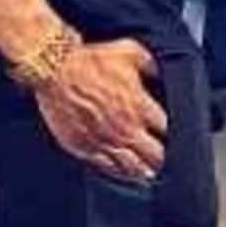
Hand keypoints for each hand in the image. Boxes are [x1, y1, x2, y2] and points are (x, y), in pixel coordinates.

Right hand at [34, 35, 168, 183]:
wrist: (54, 70)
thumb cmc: (89, 61)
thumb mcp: (129, 51)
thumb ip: (151, 65)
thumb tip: (161, 73)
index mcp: (140, 107)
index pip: (167, 130)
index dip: (171, 133)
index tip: (168, 133)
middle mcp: (126, 129)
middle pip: (155, 155)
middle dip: (162, 158)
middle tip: (164, 159)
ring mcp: (105, 141)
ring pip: (134, 168)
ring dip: (144, 172)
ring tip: (150, 175)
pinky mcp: (85, 148)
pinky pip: (108, 168)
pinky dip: (120, 173)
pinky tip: (125, 174)